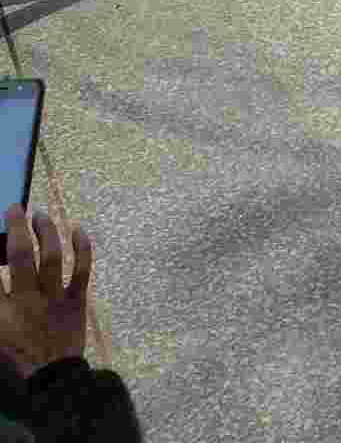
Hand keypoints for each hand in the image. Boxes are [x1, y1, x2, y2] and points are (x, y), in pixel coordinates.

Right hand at [0, 206, 92, 379]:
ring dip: (46, 232)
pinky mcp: (77, 301)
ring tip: (40, 215)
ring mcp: (54, 299)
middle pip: (19, 258)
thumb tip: (1, 284)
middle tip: (14, 208)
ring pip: (50, 258)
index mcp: (2, 314)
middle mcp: (26, 302)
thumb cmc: (18, 358)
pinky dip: (81, 247)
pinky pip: (81, 270)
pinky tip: (77, 228)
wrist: (52, 382)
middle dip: (15, 229)